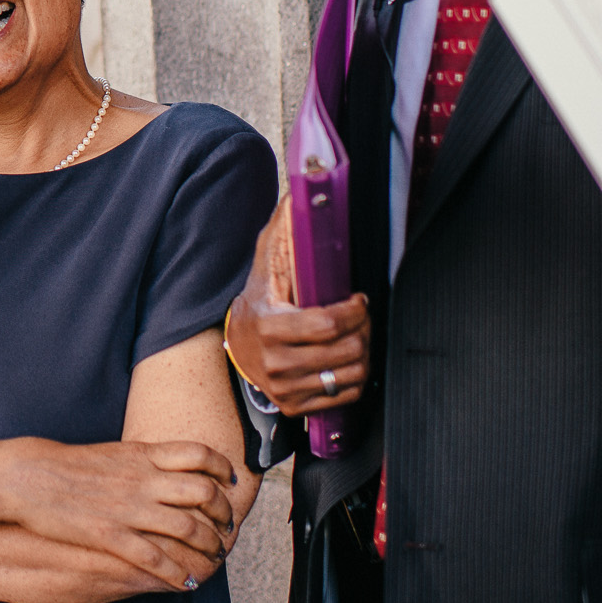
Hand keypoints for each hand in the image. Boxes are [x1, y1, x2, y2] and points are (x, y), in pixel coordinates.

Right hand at [0, 437, 238, 590]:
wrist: (27, 476)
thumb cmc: (68, 465)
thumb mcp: (113, 452)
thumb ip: (144, 459)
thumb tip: (168, 466)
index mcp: (142, 455)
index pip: (198, 454)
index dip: (221, 468)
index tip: (228, 481)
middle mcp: (142, 480)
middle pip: (203, 492)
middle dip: (223, 512)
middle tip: (227, 525)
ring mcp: (128, 508)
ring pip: (187, 528)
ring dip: (208, 547)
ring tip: (213, 557)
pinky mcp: (110, 535)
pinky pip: (155, 558)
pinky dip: (177, 574)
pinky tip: (185, 583)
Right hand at [223, 195, 369, 414]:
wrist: (237, 344)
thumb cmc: (260, 301)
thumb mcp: (267, 265)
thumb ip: (283, 232)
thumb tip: (297, 196)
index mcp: (268, 326)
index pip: (326, 325)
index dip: (354, 311)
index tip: (359, 299)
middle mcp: (274, 362)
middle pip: (344, 350)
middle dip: (364, 330)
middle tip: (362, 316)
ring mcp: (284, 388)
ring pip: (348, 375)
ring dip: (364, 353)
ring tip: (358, 336)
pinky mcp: (294, 406)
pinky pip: (344, 397)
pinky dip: (356, 378)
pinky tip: (348, 359)